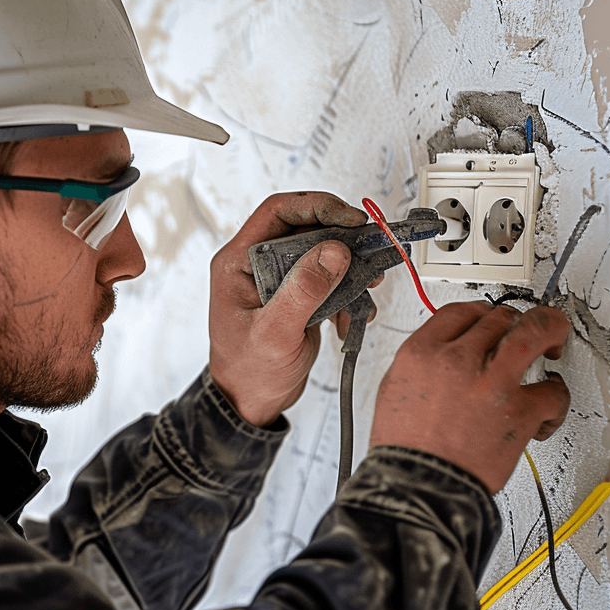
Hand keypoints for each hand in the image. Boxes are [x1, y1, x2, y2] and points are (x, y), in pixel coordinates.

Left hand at [209, 191, 371, 427]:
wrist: (251, 403)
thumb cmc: (247, 372)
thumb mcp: (274, 333)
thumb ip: (302, 292)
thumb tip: (332, 252)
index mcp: (239, 262)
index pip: (279, 212)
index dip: (317, 206)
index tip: (350, 219)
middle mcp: (258, 265)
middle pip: (307, 228)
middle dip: (343, 238)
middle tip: (370, 249)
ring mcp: (281, 281)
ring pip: (324, 253)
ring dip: (351, 268)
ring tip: (369, 284)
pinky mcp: (299, 297)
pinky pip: (331, 280)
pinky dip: (349, 295)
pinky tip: (351, 317)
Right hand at [369, 302, 571, 493]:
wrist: (415, 486)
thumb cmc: (404, 448)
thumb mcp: (394, 387)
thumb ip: (424, 361)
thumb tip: (446, 351)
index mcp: (422, 352)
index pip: (462, 311)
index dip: (482, 313)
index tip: (490, 322)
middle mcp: (457, 359)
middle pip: (500, 316)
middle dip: (514, 323)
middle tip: (523, 333)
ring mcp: (492, 382)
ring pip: (536, 330)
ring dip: (550, 331)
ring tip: (553, 342)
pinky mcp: (520, 412)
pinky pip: (554, 391)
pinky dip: (556, 396)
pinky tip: (548, 403)